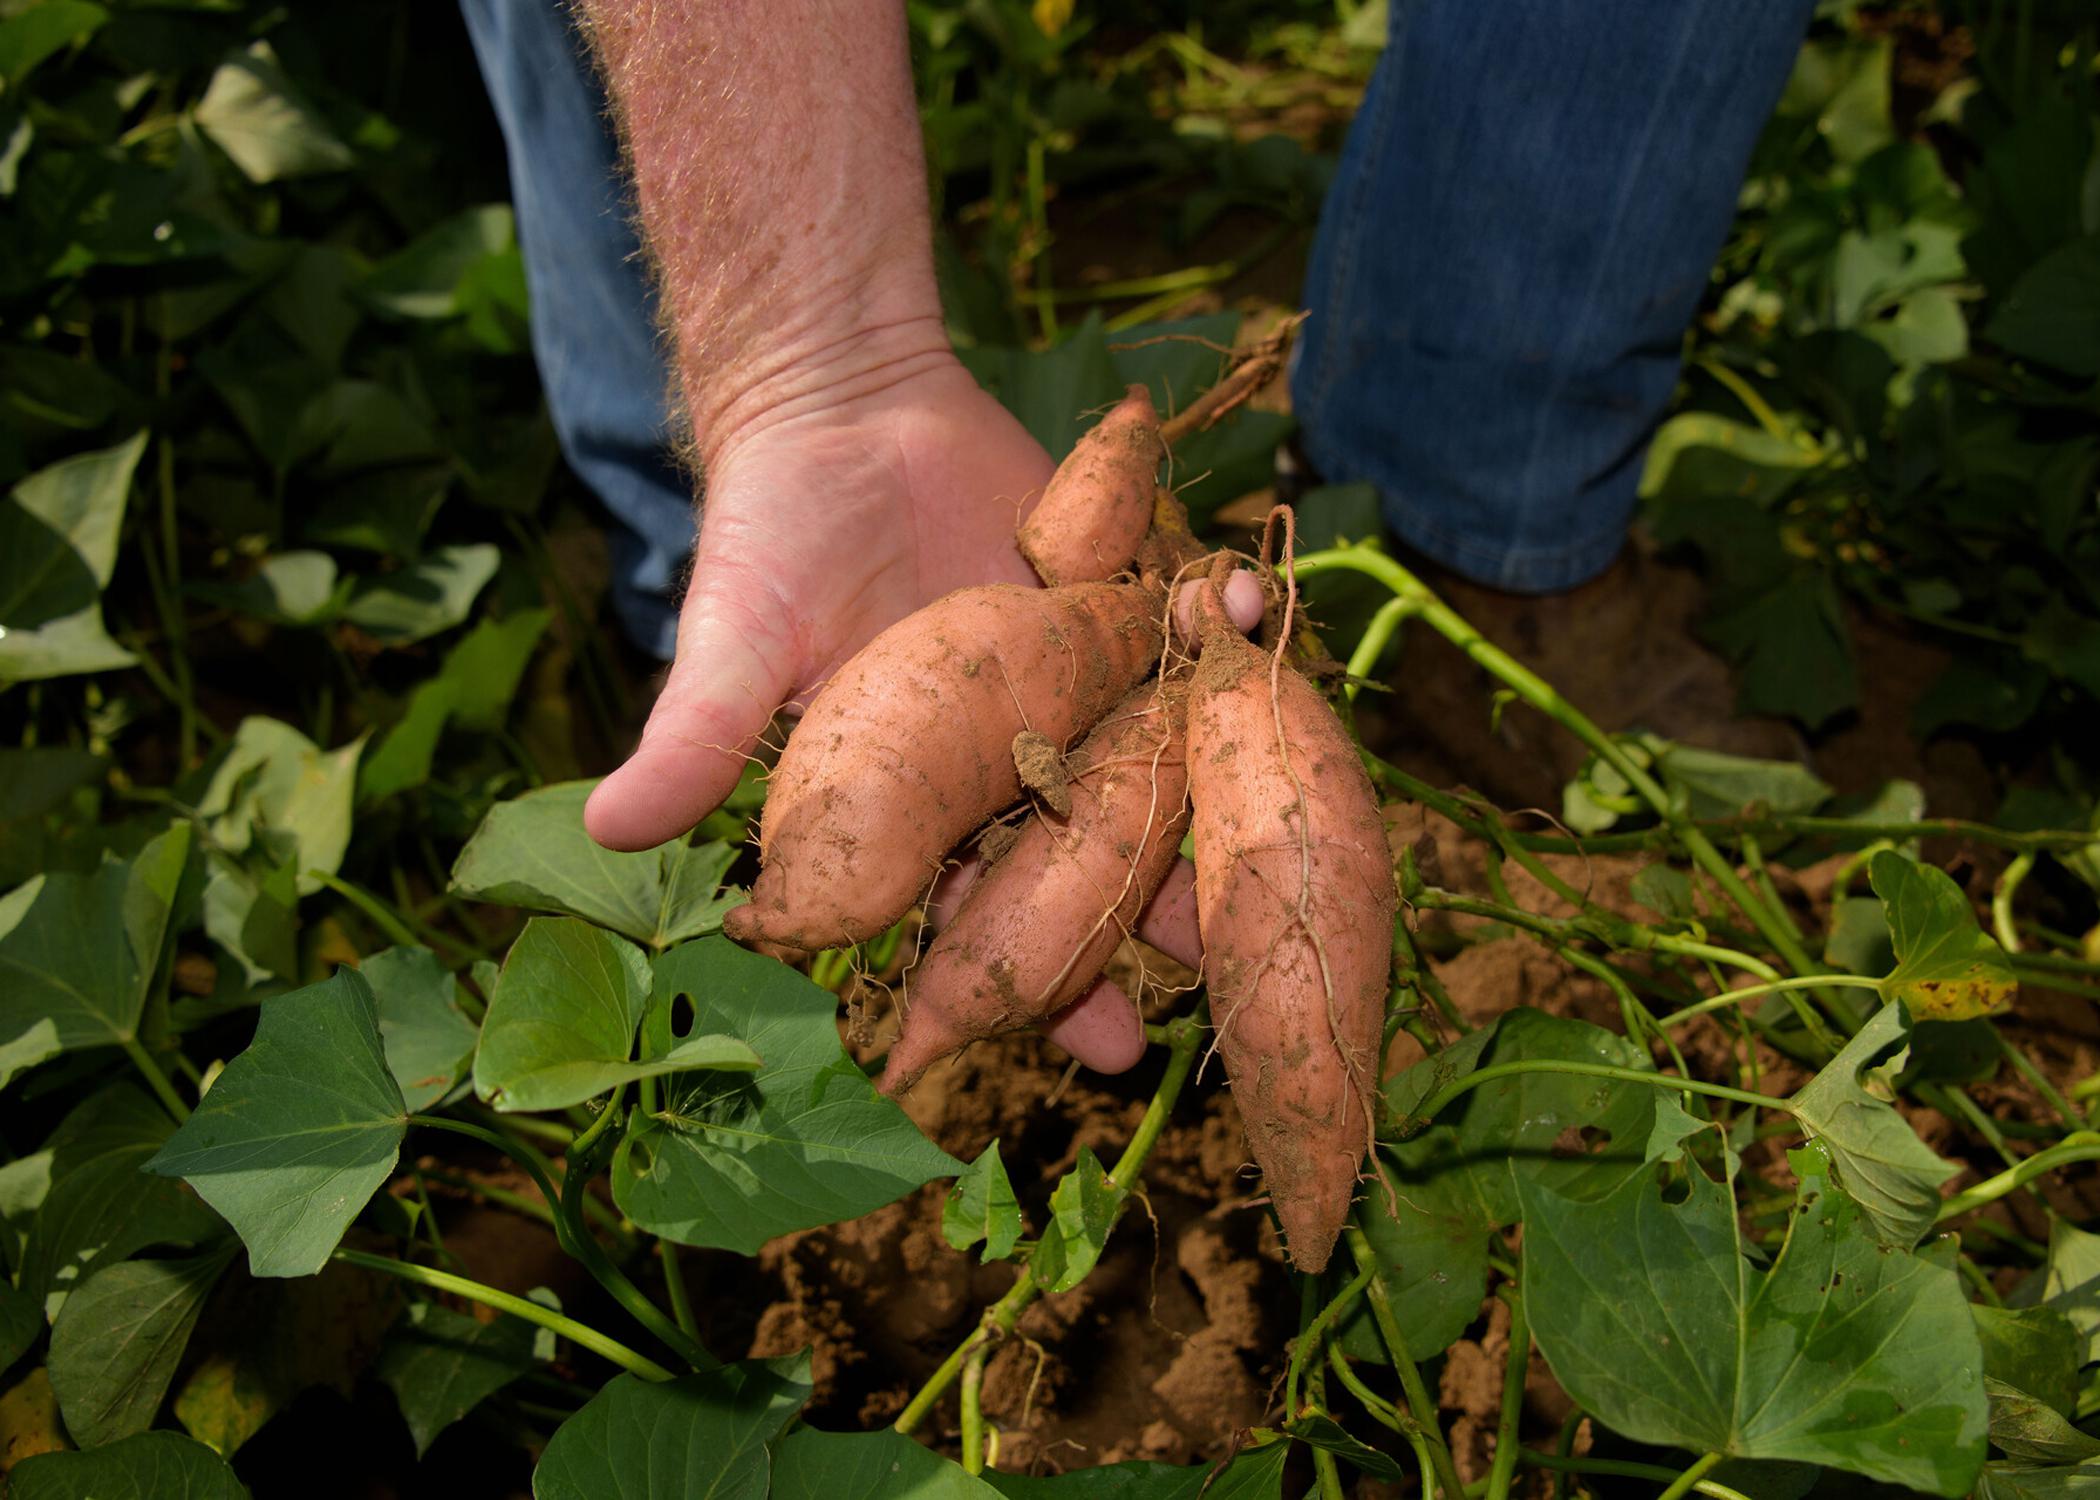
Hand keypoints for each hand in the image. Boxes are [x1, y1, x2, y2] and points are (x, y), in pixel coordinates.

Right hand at [583, 344, 1260, 1074]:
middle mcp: (1002, 763)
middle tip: (1204, 1000)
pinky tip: (1287, 727)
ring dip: (1204, 829)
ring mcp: (1070, 688)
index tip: (1091, 1045)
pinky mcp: (1117, 610)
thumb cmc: (772, 532)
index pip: (977, 914)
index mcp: (915, 803)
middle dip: (1135, 935)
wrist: (844, 403)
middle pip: (1079, 867)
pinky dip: (1227, 683)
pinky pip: (1181, 659)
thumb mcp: (734, 642)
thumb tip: (604, 830)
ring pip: (1147, 779)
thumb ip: (695, 737)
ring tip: (1268, 895)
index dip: (1032, 980)